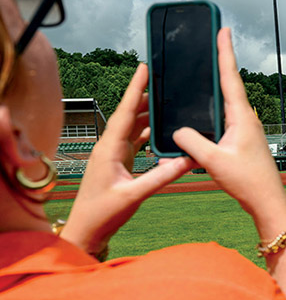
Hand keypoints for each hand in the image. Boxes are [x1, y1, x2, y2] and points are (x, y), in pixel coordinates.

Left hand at [60, 63, 193, 255]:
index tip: (143, 69)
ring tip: (165, 103)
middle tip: (163, 82)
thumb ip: (161, 176)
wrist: (86, 230)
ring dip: (147, 115)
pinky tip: (158, 132)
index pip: (125, 112)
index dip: (135, 89)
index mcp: (109, 149)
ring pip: (132, 127)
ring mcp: (112, 155)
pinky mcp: (117, 163)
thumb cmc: (102, 213)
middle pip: (129, 114)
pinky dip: (147, 134)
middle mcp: (109, 147)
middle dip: (145, 97)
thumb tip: (186, 160)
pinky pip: (134, 142)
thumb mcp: (134, 195)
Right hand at [172, 28, 285, 239]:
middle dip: (220, 60)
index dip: (225, 52)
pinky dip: (215, 106)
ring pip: (226, 100)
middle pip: (228, 83)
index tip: (223, 29)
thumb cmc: (247, 182)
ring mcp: (245, 128)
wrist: (267, 201)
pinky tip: (205, 106)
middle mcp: (245, 118)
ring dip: (216, 83)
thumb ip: (192, 142)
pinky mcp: (242, 139)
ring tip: (205, 64)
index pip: (230, 77)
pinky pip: (224, 116)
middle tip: (212, 37)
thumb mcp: (213, 160)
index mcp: (241, 117)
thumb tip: (178, 129)